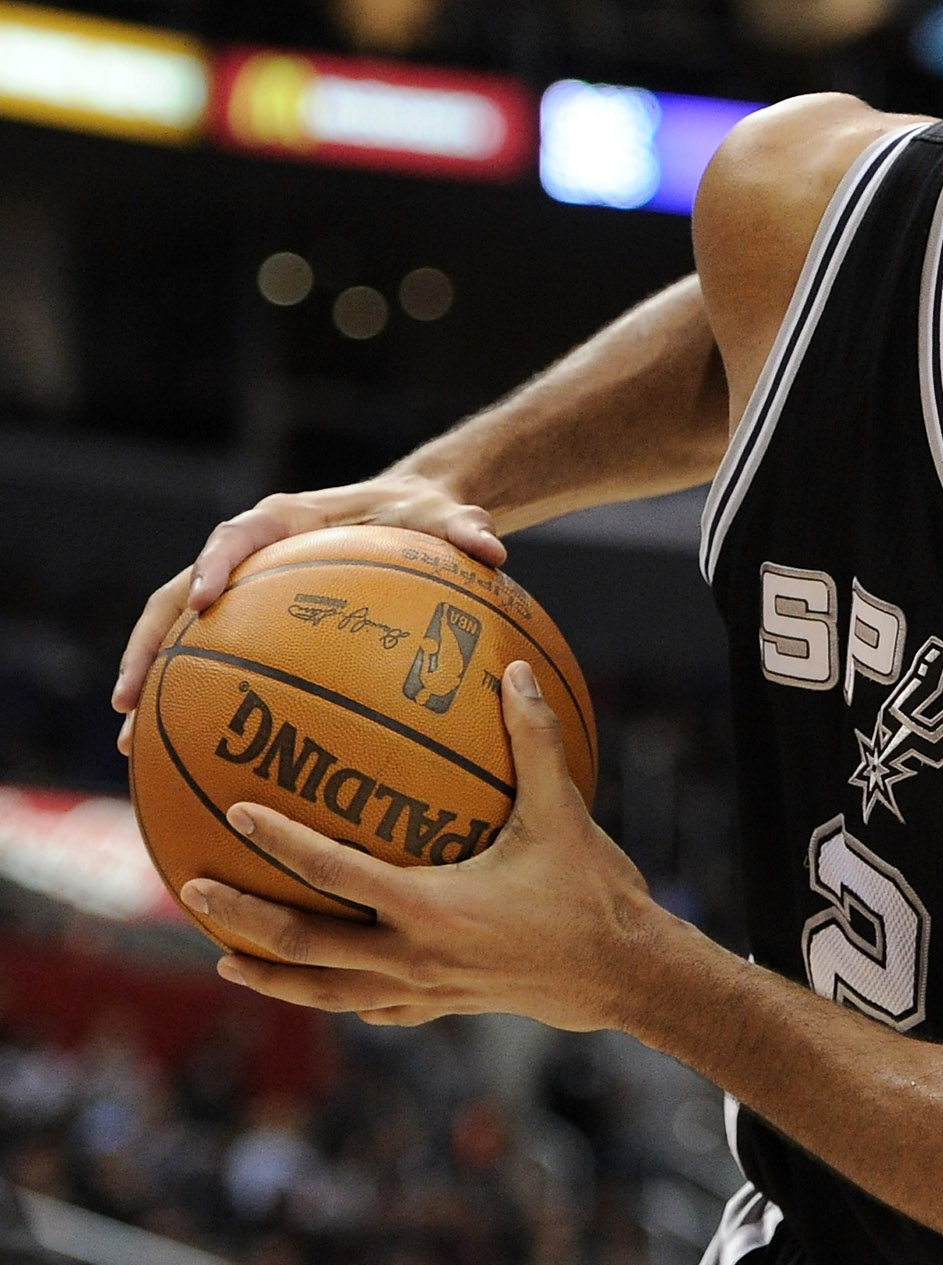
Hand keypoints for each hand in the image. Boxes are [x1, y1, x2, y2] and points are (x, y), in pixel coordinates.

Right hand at [113, 473, 505, 750]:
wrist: (412, 511)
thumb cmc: (424, 514)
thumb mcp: (448, 517)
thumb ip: (466, 528)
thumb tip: (492, 549)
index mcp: (283, 518)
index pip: (237, 535)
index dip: (214, 565)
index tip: (202, 602)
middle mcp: (249, 550)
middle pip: (177, 594)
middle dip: (148, 645)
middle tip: (127, 700)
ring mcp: (243, 586)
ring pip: (179, 632)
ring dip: (150, 681)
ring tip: (129, 741)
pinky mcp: (252, 618)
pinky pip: (213, 657)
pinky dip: (193, 697)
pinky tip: (185, 753)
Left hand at [179, 661, 678, 1033]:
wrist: (627, 976)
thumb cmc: (597, 894)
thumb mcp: (565, 815)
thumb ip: (536, 742)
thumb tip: (514, 672)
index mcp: (430, 908)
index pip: (333, 872)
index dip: (281, 840)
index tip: (237, 811)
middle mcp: (413, 957)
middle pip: (303, 946)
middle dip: (240, 920)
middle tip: (190, 889)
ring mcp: (422, 991)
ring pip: (324, 992)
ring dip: (268, 975)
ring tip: (221, 958)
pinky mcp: (440, 1007)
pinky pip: (370, 1007)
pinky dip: (332, 996)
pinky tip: (314, 986)